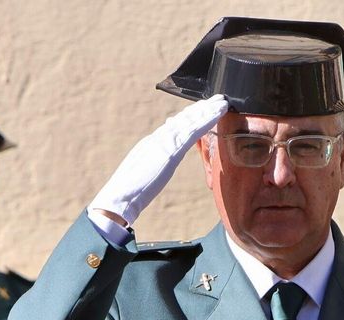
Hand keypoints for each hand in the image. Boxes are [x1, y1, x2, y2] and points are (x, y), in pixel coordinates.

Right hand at [90, 94, 229, 227]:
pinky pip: (194, 131)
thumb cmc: (129, 192)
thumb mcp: (143, 172)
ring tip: (222, 101)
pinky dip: (207, 120)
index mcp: (151, 143)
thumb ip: (153, 161)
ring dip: (208, 110)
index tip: (199, 109)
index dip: (188, 116)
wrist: (121, 196)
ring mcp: (164, 141)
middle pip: (183, 119)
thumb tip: (160, 156)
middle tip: (216, 99)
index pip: (173, 126)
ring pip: (190, 121)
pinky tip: (219, 114)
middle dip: (200, 109)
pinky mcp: (171, 149)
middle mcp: (158, 138)